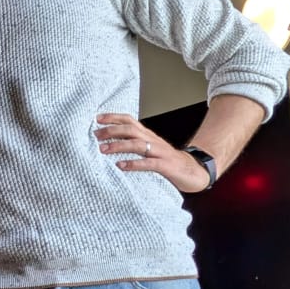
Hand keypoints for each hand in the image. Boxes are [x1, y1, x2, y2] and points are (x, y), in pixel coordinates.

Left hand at [95, 114, 211, 192]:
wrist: (194, 171)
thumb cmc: (167, 161)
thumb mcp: (150, 149)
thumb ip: (134, 144)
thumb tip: (109, 142)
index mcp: (148, 135)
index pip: (130, 121)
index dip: (114, 117)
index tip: (97, 118)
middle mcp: (153, 141)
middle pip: (131, 130)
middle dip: (112, 130)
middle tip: (96, 135)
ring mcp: (160, 153)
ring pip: (137, 144)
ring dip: (118, 146)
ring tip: (103, 149)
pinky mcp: (166, 166)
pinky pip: (149, 163)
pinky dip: (134, 164)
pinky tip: (121, 165)